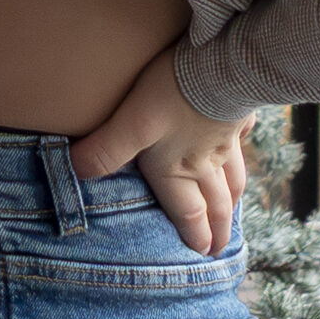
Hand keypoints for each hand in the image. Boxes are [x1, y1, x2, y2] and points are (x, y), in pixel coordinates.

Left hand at [71, 47, 247, 254]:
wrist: (221, 63)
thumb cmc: (173, 96)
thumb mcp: (130, 124)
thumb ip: (104, 150)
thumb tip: (75, 171)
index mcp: (178, 169)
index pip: (187, 212)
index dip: (194, 234)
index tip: (202, 254)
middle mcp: (206, 161)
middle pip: (215, 202)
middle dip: (218, 228)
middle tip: (221, 248)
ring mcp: (226, 139)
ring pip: (233, 176)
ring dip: (233, 197)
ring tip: (234, 208)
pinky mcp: (239, 112)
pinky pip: (243, 136)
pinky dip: (244, 147)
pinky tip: (243, 142)